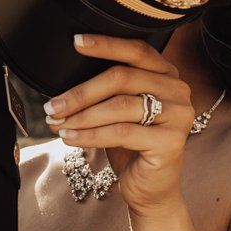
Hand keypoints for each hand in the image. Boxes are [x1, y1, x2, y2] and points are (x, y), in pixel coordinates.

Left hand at [44, 34, 193, 216]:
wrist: (150, 189)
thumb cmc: (131, 146)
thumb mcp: (120, 111)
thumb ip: (108, 89)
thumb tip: (63, 77)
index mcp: (168, 74)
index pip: (137, 50)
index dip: (106, 44)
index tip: (75, 42)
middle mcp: (178, 90)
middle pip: (123, 77)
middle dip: (81, 92)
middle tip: (52, 105)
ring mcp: (178, 116)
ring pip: (119, 106)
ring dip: (81, 116)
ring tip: (56, 124)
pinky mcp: (170, 142)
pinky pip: (121, 133)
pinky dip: (90, 135)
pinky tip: (69, 138)